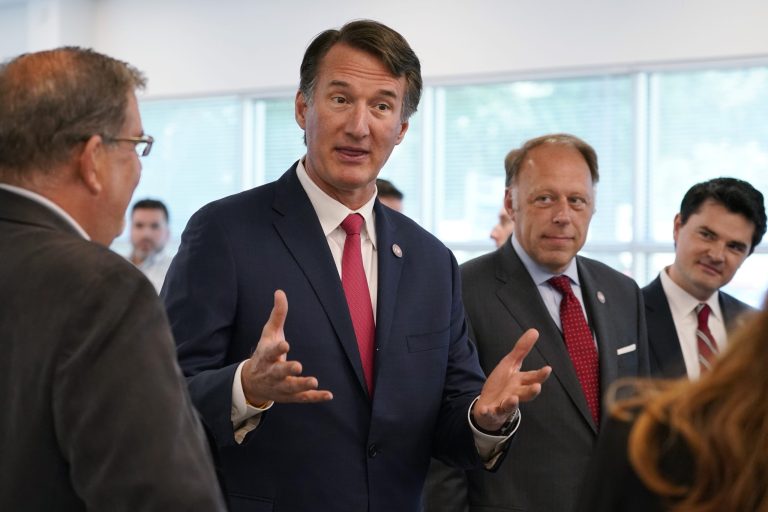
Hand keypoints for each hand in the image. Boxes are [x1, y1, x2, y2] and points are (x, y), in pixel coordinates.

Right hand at [241, 290, 332, 404]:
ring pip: (290, 387)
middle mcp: (271, 373)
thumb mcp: (268, 334)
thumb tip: (280, 292)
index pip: (270, 352)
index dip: (277, 349)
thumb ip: (277, 315)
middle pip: (278, 372)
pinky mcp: (289, 396)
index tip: (285, 345)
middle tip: (298, 366)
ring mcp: (280, 386)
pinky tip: (328, 395)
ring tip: (314, 381)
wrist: (251, 383)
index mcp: (266, 356)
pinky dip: (315, 398)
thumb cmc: (264, 354)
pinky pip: (303, 398)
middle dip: (287, 370)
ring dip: (301, 385)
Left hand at [472, 328, 550, 431]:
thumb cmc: (503, 385)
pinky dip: (487, 412)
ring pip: (509, 405)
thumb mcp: (510, 364)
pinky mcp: (491, 412)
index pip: (532, 378)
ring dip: (511, 403)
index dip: (540, 375)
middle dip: (531, 391)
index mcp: (520, 382)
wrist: (488, 406)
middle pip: (525, 394)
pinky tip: (485, 409)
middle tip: (537, 387)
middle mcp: (515, 394)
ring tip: (513, 398)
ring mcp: (503, 405)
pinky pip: (489, 413)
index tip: (548, 369)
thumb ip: (522, 350)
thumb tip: (535, 330)